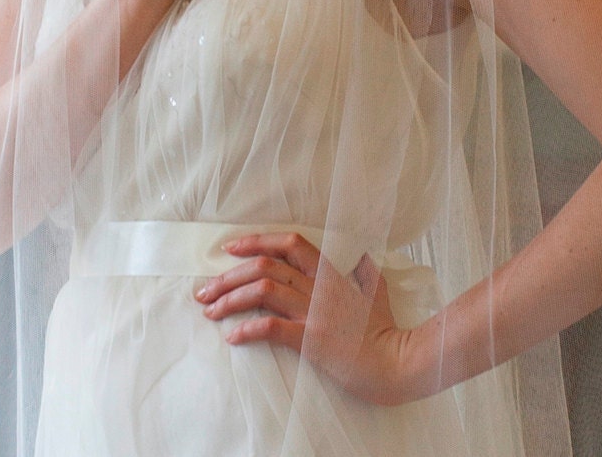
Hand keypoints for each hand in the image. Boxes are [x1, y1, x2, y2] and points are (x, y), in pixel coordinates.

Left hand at [195, 231, 427, 406]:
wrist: (396, 361)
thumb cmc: (387, 329)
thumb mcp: (378, 289)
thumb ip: (365, 270)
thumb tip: (361, 254)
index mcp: (331, 273)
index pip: (289, 243)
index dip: (257, 241)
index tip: (230, 248)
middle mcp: (318, 287)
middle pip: (265, 267)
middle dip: (228, 276)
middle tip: (205, 290)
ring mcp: (314, 313)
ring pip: (263, 292)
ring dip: (230, 299)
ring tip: (210, 311)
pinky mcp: (311, 340)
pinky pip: (272, 329)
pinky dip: (248, 330)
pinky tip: (232, 336)